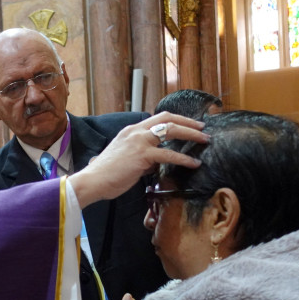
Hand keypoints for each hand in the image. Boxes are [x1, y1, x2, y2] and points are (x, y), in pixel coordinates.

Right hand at [68, 113, 207, 208]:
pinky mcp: (142, 155)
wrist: (93, 181)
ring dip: (192, 135)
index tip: (190, 124)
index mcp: (131, 131)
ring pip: (171, 131)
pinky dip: (184, 158)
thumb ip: (142, 157)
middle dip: (188, 122)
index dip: (176, 119)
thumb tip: (155, 163)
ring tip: (205, 141)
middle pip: (168, 118)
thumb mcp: (125, 159)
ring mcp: (139, 141)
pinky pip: (169, 154)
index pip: (158, 118)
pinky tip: (194, 163)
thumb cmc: (106, 174)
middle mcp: (136, 131)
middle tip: (203, 128)